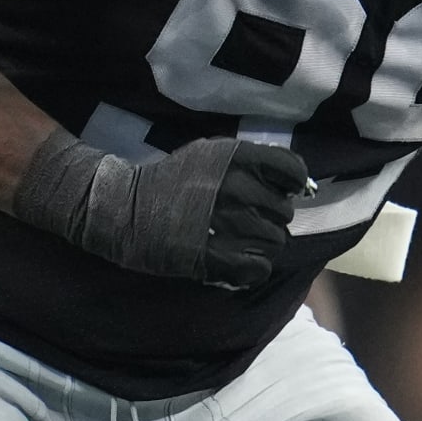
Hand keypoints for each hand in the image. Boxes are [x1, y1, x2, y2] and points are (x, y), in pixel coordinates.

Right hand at [83, 138, 307, 288]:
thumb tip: (286, 180)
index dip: (290, 184)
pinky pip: (259, 268)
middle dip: (270, 217)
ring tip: (238, 240)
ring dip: (261, 243)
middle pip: (284, 211)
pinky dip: (253, 267)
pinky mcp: (217, 257)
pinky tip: (237, 261)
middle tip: (247, 219)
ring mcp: (231, 224)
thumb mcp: (211, 153)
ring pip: (275, 241)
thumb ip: (249, 161)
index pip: (293, 171)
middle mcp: (241, 188)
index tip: (278, 191)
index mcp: (241, 158)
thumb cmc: (173, 178)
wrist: (128, 208)